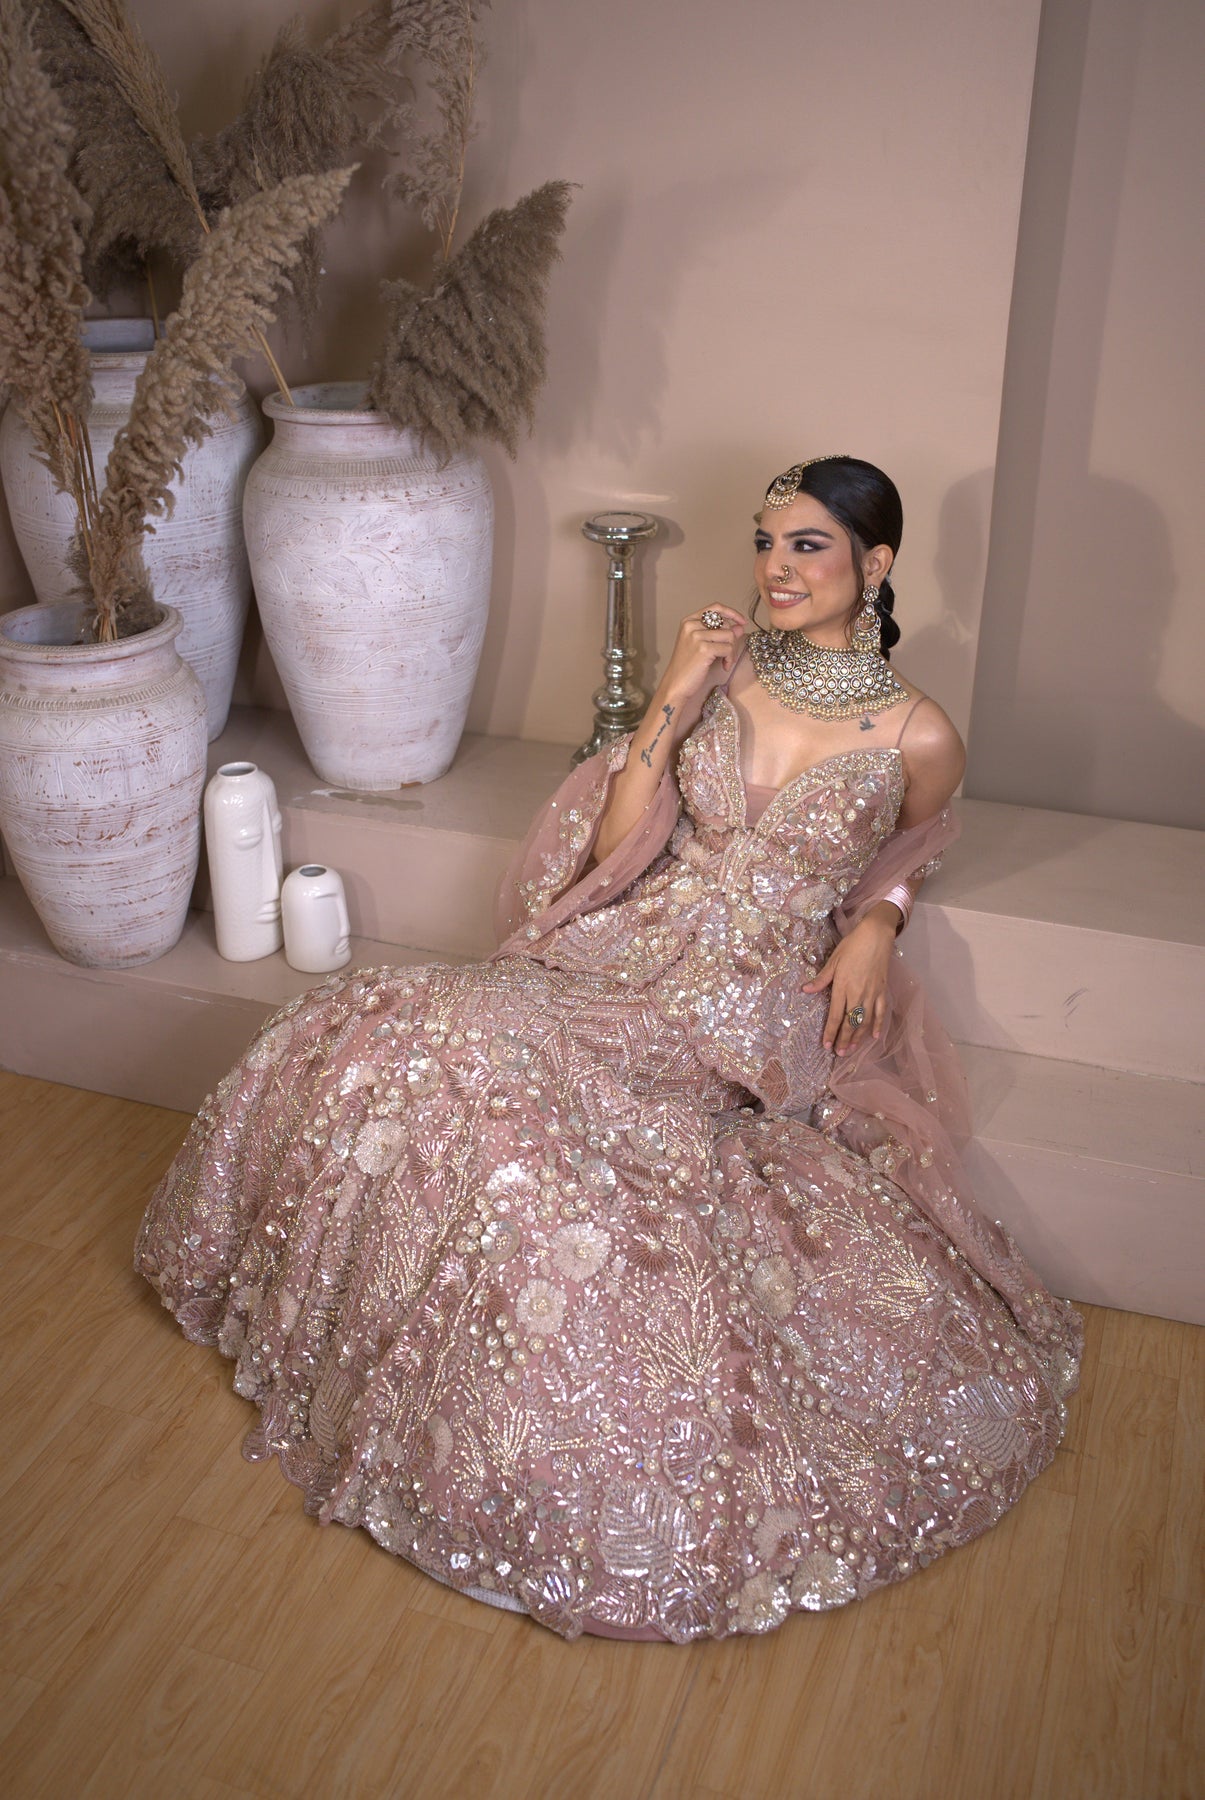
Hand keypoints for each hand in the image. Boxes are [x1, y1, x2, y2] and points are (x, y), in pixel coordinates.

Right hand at [661, 608, 746, 707]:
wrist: (676, 684)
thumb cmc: (688, 666)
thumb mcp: (703, 645)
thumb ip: (720, 633)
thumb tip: (740, 626)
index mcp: (689, 621)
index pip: (715, 608)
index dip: (732, 612)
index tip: (742, 621)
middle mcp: (691, 625)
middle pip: (725, 624)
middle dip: (732, 639)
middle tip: (727, 654)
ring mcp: (696, 636)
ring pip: (729, 635)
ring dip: (732, 650)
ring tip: (725, 661)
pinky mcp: (703, 649)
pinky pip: (728, 648)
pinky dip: (730, 659)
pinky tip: (724, 666)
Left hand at [803, 912, 895, 1054]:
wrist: (876, 936)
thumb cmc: (852, 946)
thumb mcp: (833, 960)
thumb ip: (821, 979)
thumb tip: (805, 990)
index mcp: (843, 987)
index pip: (836, 1016)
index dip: (830, 1032)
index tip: (826, 1045)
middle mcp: (858, 994)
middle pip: (851, 1023)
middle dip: (844, 1040)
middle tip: (839, 1054)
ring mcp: (872, 994)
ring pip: (865, 1021)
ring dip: (858, 1037)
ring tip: (851, 1049)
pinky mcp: (883, 991)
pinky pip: (881, 1012)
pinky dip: (878, 1025)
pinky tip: (874, 1036)